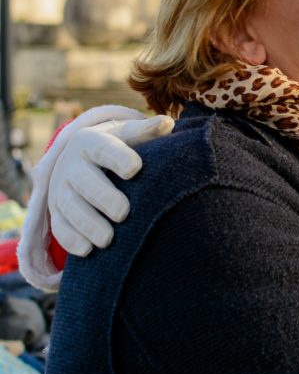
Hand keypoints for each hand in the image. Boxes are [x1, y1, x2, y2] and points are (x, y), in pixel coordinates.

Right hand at [48, 115, 174, 256]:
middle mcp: (71, 164)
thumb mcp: (129, 135)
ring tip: (108, 239)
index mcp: (90, 141)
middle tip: (124, 213)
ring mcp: (61, 189)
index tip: (136, 169)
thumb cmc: (119, 146)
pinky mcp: (56, 211)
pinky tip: (88, 250)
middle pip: (84, 181)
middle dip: (103, 197)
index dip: (118, 158)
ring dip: (87, 224)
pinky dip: (71, 239)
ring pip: (69, 207)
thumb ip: (147, 132)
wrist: (84, 158)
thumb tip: (167, 123)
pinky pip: (59, 227)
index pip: (102, 148)